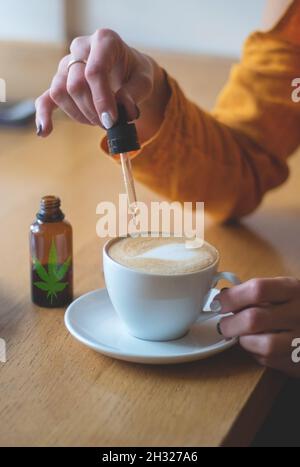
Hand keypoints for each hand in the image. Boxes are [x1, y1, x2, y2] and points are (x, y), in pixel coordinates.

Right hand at [35, 29, 168, 139]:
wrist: (128, 70)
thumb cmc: (136, 73)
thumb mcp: (145, 80)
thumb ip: (135, 92)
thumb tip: (122, 106)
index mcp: (104, 41)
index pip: (94, 71)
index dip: (102, 100)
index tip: (112, 121)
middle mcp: (81, 48)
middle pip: (75, 85)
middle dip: (93, 110)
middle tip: (110, 123)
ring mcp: (67, 64)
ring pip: (60, 92)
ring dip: (79, 114)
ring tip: (97, 121)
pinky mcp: (60, 81)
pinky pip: (46, 98)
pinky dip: (44, 115)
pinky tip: (45, 131)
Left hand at [214, 277, 299, 376]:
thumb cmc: (297, 306)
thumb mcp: (285, 291)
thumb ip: (258, 293)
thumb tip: (223, 298)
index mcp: (294, 289)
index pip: (257, 289)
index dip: (232, 297)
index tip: (218, 303)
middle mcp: (299, 313)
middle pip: (254, 319)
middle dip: (231, 324)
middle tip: (223, 325)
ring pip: (262, 344)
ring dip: (244, 341)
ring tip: (242, 336)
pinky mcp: (299, 361)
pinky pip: (271, 361)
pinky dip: (257, 353)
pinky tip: (258, 345)